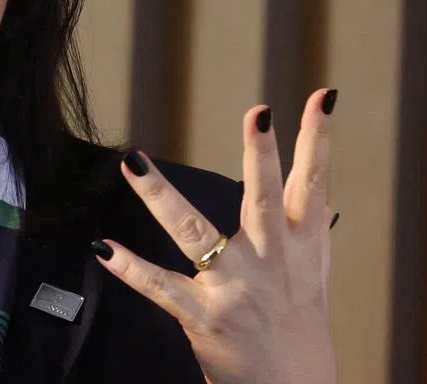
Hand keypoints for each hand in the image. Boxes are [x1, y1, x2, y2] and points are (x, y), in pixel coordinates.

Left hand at [93, 89, 337, 383]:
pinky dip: (129, 267)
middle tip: (258, 114)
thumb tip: (322, 191)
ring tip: (134, 162)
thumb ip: (311, 230)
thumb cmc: (298, 328)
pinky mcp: (202, 315)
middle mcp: (269, 261)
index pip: (314, 182)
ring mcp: (234, 287)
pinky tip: (104, 247)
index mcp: (299, 245)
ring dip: (162, 196)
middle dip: (263, 157)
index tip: (321, 98)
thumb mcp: (314, 275)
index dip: (319, 139)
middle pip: (263, 198)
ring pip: (195, 231)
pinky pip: (159, 286)